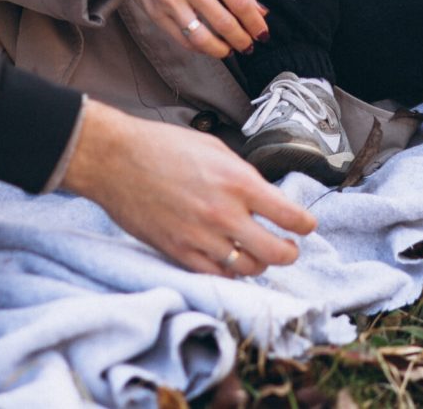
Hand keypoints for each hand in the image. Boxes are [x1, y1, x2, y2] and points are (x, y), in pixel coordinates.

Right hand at [63, 99, 315, 274]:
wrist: (116, 159)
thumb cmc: (161, 145)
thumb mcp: (212, 146)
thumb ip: (241, 174)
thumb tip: (262, 195)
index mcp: (236, 181)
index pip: (288, 215)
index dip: (304, 224)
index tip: (306, 226)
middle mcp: (224, 214)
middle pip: (276, 253)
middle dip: (289, 252)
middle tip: (289, 248)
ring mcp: (201, 238)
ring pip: (248, 269)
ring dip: (259, 263)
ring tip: (257, 254)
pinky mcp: (179, 254)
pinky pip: (216, 277)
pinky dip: (229, 272)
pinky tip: (229, 261)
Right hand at [86, 0, 266, 56]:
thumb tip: (259, 10)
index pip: (240, 1)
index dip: (255, 22)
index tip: (263, 32)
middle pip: (224, 22)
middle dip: (243, 39)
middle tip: (250, 45)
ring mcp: (169, 0)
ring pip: (203, 38)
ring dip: (223, 49)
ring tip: (231, 49)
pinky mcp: (155, 14)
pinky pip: (183, 40)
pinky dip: (201, 48)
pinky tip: (210, 46)